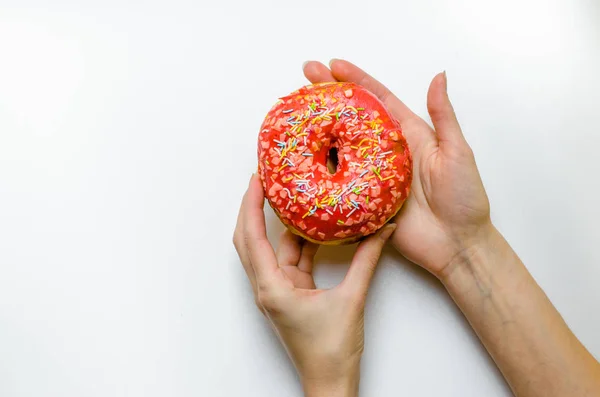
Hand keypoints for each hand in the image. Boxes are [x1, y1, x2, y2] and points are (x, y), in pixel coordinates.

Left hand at [233, 174, 395, 396]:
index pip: (252, 238)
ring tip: (287, 195)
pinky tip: (311, 227)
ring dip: (277, 224)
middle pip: (250, 240)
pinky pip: (289, 261)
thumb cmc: (332, 352)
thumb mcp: (352, 299)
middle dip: (252, 209)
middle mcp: (268, 287)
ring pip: (270, 249)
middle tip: (263, 179)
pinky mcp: (289, 294)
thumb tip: (382, 229)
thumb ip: (367, 260)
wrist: (329, 383)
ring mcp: (277, 291)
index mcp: (272, 288)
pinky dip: (298, 243)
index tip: (256, 179)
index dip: (251, 205)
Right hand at [303, 60, 491, 277]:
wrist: (457, 245)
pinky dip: (320, 170)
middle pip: (350, 120)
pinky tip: (302, 158)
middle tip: (305, 78)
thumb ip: (444, 116)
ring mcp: (371, 176)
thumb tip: (439, 76)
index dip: (355, 81)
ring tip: (296, 114)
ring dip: (318, 131)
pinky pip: (337, 183)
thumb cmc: (464, 199)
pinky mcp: (363, 200)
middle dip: (328, 97)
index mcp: (407, 136)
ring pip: (339, 148)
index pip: (377, 100)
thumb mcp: (457, 152)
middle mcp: (385, 153)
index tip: (333, 65)